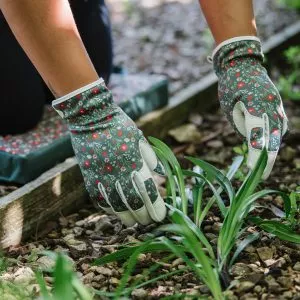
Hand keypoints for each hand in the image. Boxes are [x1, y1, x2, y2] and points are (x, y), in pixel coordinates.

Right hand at [53, 79, 165, 225]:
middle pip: (133, 201)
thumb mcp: (139, 138)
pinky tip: (115, 212)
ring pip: (115, 204)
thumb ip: (151, 158)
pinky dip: (108, 208)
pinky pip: (99, 198)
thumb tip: (161, 175)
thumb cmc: (119, 126)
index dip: (155, 206)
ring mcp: (102, 175)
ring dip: (126, 216)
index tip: (161, 216)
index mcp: (133, 161)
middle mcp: (118, 172)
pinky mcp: (89, 176)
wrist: (91, 118)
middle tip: (148, 221)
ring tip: (133, 223)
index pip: (147, 190)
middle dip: (143, 215)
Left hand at [212, 37, 287, 178]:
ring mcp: (278, 105)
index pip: (257, 136)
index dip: (255, 156)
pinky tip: (268, 145)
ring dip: (271, 148)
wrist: (242, 64)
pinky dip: (274, 137)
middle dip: (267, 159)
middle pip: (272, 138)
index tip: (252, 170)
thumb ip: (243, 126)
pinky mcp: (279, 105)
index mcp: (256, 105)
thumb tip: (254, 142)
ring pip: (278, 133)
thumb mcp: (230, 108)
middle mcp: (272, 106)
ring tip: (263, 164)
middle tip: (262, 176)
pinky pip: (280, 126)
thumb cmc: (231, 86)